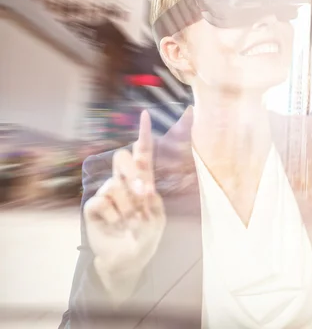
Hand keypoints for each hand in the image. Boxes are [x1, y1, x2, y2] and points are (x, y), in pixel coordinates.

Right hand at [83, 111, 164, 299]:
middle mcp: (124, 181)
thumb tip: (142, 185)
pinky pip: (101, 202)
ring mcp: (107, 193)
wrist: (129, 258)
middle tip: (143, 193)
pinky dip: (112, 216)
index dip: (143, 134)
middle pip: (122, 158)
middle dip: (132, 172)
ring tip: (130, 222)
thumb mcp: (156, 217)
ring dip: (126, 206)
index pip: (143, 153)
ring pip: (114, 185)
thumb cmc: (145, 235)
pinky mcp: (93, 207)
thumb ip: (150, 198)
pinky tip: (114, 224)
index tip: (144, 114)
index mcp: (143, 180)